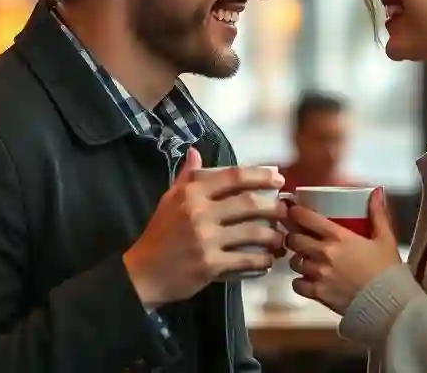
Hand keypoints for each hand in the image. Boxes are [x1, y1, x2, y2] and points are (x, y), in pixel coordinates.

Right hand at [123, 148, 286, 308]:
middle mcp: (199, 213)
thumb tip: (196, 152)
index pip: (233, 176)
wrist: (142, 274)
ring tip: (281, 238)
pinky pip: (246, 260)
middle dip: (274, 206)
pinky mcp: (210, 265)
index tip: (279, 178)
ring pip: (253, 232)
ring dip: (274, 236)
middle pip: (249, 203)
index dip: (260, 175)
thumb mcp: (168, 201)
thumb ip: (186, 177)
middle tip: (285, 210)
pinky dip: (262, 260)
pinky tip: (268, 260)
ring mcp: (205, 240)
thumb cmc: (159, 236)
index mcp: (191, 194)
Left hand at [286, 188, 401, 314]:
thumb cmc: (388, 270)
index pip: (306, 218)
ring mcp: (318, 274)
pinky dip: (300, 281)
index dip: (295, 213)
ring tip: (306, 258)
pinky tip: (308, 279)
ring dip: (298, 258)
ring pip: (294, 261)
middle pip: (294, 239)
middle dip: (293, 236)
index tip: (292, 211)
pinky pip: (297, 284)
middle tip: (298, 236)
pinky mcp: (318, 294)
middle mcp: (324, 253)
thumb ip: (378, 213)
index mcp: (338, 237)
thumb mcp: (385, 238)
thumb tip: (377, 190)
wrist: (388, 304)